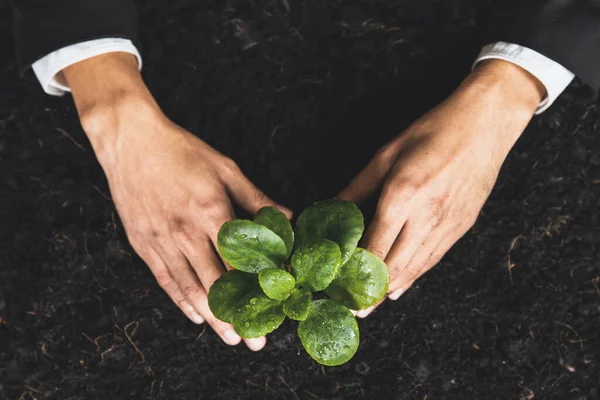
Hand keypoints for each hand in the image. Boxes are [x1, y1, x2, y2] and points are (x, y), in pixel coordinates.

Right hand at [64, 53, 290, 349]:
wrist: (132, 140)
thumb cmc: (183, 151)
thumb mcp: (226, 169)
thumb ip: (257, 198)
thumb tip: (288, 218)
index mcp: (211, 212)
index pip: (238, 261)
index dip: (255, 289)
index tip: (270, 310)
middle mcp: (185, 232)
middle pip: (213, 284)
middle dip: (234, 316)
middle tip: (251, 340)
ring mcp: (161, 240)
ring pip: (188, 287)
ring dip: (209, 316)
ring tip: (227, 336)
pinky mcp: (143, 242)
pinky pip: (164, 279)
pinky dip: (179, 300)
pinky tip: (195, 315)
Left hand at [338, 60, 544, 316]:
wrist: (484, 124)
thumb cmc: (431, 133)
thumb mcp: (385, 156)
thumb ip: (356, 188)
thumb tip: (331, 208)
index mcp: (402, 197)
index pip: (374, 248)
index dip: (356, 273)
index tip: (339, 288)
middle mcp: (425, 217)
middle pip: (395, 267)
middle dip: (372, 292)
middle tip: (354, 308)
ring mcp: (448, 225)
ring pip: (416, 268)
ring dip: (392, 289)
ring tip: (372, 304)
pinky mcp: (463, 226)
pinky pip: (435, 259)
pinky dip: (415, 276)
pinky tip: (401, 287)